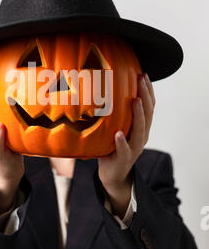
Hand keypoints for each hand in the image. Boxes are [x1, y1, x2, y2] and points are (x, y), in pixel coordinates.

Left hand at [97, 73, 155, 217]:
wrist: (112, 174)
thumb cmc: (112, 146)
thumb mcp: (116, 127)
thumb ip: (115, 112)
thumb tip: (100, 88)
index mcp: (141, 127)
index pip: (149, 106)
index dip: (148, 90)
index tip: (144, 74)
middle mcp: (141, 136)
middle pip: (148, 113)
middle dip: (145, 95)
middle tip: (141, 79)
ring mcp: (134, 148)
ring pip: (140, 130)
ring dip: (138, 115)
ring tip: (135, 101)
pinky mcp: (124, 159)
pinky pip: (124, 150)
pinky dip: (121, 142)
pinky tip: (117, 134)